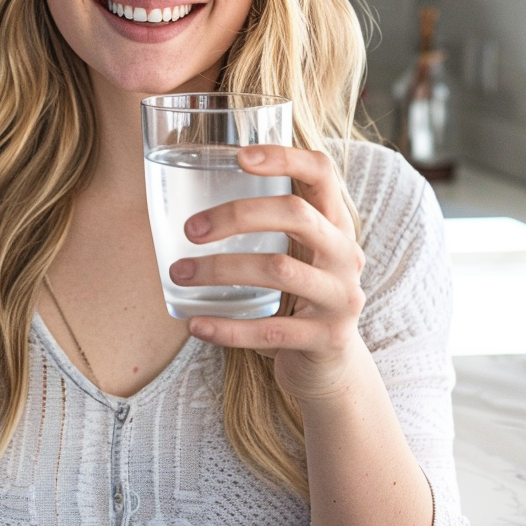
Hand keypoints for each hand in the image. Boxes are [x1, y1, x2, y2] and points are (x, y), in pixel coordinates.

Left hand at [170, 145, 368, 402]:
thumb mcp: (295, 254)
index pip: (321, 172)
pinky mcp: (327, 339)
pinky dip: (228, 328)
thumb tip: (181, 192)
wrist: (331, 368)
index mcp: (335, 224)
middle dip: (237, 215)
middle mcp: (346, 255)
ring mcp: (341, 297)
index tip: (238, 156)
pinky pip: (271, 330)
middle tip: (190, 229)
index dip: (284, 157)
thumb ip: (266, 224)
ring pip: (278, 269)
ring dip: (220, 269)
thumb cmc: (296, 298)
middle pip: (296, 214)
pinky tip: (195, 325)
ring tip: (179, 273)